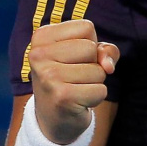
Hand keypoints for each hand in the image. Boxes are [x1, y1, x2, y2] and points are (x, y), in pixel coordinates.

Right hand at [28, 19, 119, 144]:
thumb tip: (108, 66)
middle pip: (91, 48)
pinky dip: (96, 97)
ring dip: (94, 82)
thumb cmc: (72, 76)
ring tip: (75, 88)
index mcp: (41, 37)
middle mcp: (38, 55)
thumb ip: (105, 50)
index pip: (86, 27)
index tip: (72, 57)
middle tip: (73, 76)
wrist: (53, 117)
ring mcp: (48, 77)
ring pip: (99, 71)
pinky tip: (78, 101)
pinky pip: (101, 90)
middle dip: (92, 64)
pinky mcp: (62, 97)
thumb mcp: (87, 55)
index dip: (89, 43)